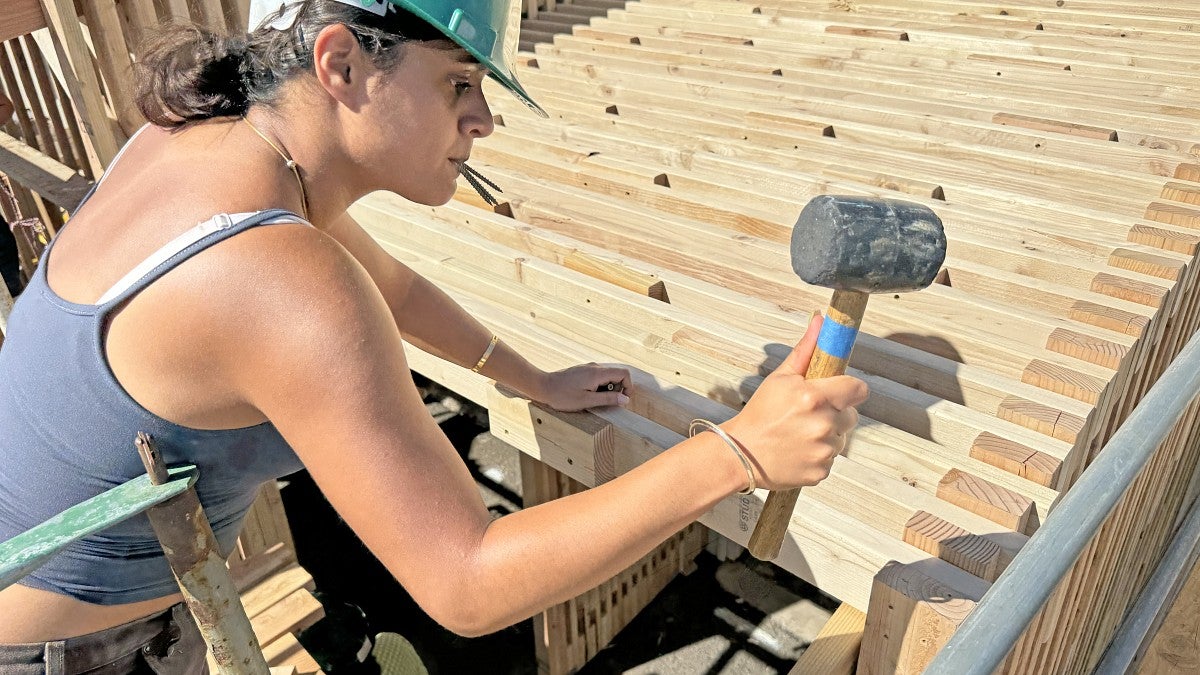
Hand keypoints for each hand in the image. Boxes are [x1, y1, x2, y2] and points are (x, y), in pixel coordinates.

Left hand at [534, 363, 633, 411]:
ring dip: (607, 389)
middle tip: (606, 402)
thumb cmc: (562, 396)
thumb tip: (625, 400)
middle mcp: (595, 367)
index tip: (622, 400)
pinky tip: (587, 395)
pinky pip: (598, 377)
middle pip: (617, 374)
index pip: (624, 373)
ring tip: (594, 399)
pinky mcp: (582, 371)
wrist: (543, 387)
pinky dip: (599, 386)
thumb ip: (608, 399)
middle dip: (618, 389)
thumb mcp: (587, 401)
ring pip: (608, 376)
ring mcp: (588, 368)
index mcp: (598, 373)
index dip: (628, 387)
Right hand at [723, 314, 868, 489]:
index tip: (839, 391)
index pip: (858, 389)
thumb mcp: (780, 378)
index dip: (849, 389)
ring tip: (798, 434)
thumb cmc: (758, 414)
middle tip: (808, 415)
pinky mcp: (821, 472)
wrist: (739, 454)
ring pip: (841, 438)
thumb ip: (806, 350)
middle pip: (851, 415)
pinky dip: (817, 456)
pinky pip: (830, 459)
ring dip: (826, 435)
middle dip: (835, 413)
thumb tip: (821, 321)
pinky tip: (797, 451)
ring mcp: (823, 451)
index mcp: (815, 397)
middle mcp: (823, 425)